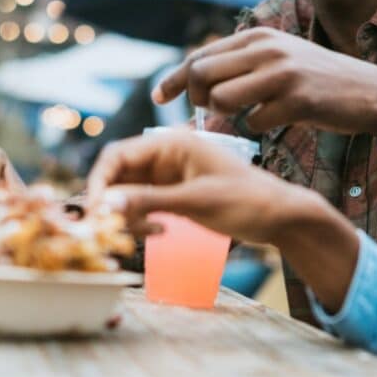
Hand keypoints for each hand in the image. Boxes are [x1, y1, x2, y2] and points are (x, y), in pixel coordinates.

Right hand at [85, 131, 309, 243]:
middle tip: (115, 231)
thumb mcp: (197, 201)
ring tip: (149, 233)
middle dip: (111, 203)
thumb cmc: (246, 201)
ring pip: (127, 193)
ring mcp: (168, 176)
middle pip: (117, 175)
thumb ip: (150, 200)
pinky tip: (160, 232)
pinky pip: (142, 205)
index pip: (118, 154)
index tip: (96, 212)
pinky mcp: (173, 194)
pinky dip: (142, 220)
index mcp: (172, 143)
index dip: (99, 181)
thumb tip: (105, 203)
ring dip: (127, 215)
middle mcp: (166, 156)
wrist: (280, 217)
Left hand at [153, 27, 376, 141]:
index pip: (200, 55)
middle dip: (195, 99)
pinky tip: (276, 121)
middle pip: (202, 74)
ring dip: (226, 115)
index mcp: (257, 36)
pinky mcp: (296, 99)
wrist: (369, 91)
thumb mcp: (278, 59)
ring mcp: (281, 73)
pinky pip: (253, 122)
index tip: (160, 96)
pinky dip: (258, 127)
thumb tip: (195, 87)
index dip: (175, 78)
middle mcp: (266, 49)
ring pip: (221, 98)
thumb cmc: (317, 81)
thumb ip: (240, 66)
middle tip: (208, 112)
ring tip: (248, 113)